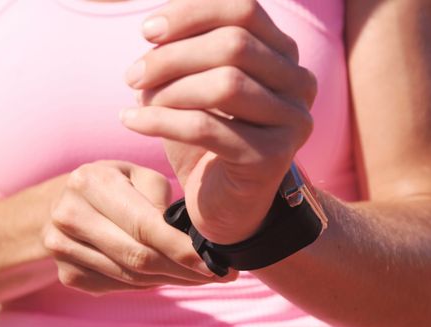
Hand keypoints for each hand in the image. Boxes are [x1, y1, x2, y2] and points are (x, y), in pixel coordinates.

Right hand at [43, 161, 233, 295]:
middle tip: (217, 275)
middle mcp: (69, 214)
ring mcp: (61, 247)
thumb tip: (187, 240)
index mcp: (91, 182)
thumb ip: (161, 201)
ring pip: (130, 276)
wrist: (65, 201)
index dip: (182, 248)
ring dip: (170, 280)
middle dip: (183, 270)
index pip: (144, 225)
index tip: (214, 262)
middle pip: (138, 256)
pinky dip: (147, 284)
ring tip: (199, 276)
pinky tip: (167, 275)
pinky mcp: (65, 274)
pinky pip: (117, 287)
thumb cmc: (117, 184)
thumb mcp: (140, 176)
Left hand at [121, 0, 315, 243]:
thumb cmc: (207, 137)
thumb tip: (156, 28)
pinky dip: (160, 120)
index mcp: (284, 55)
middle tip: (133, 74)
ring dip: (169, 89)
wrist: (227, 203)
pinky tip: (131, 120)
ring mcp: (293, 121)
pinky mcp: (273, 158)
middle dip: (173, 55)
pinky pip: (208, 128)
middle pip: (235, 44)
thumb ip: (186, 50)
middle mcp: (299, 83)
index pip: (245, 10)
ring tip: (137, 98)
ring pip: (226, 84)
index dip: (192, 12)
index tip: (147, 31)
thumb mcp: (195, 84)